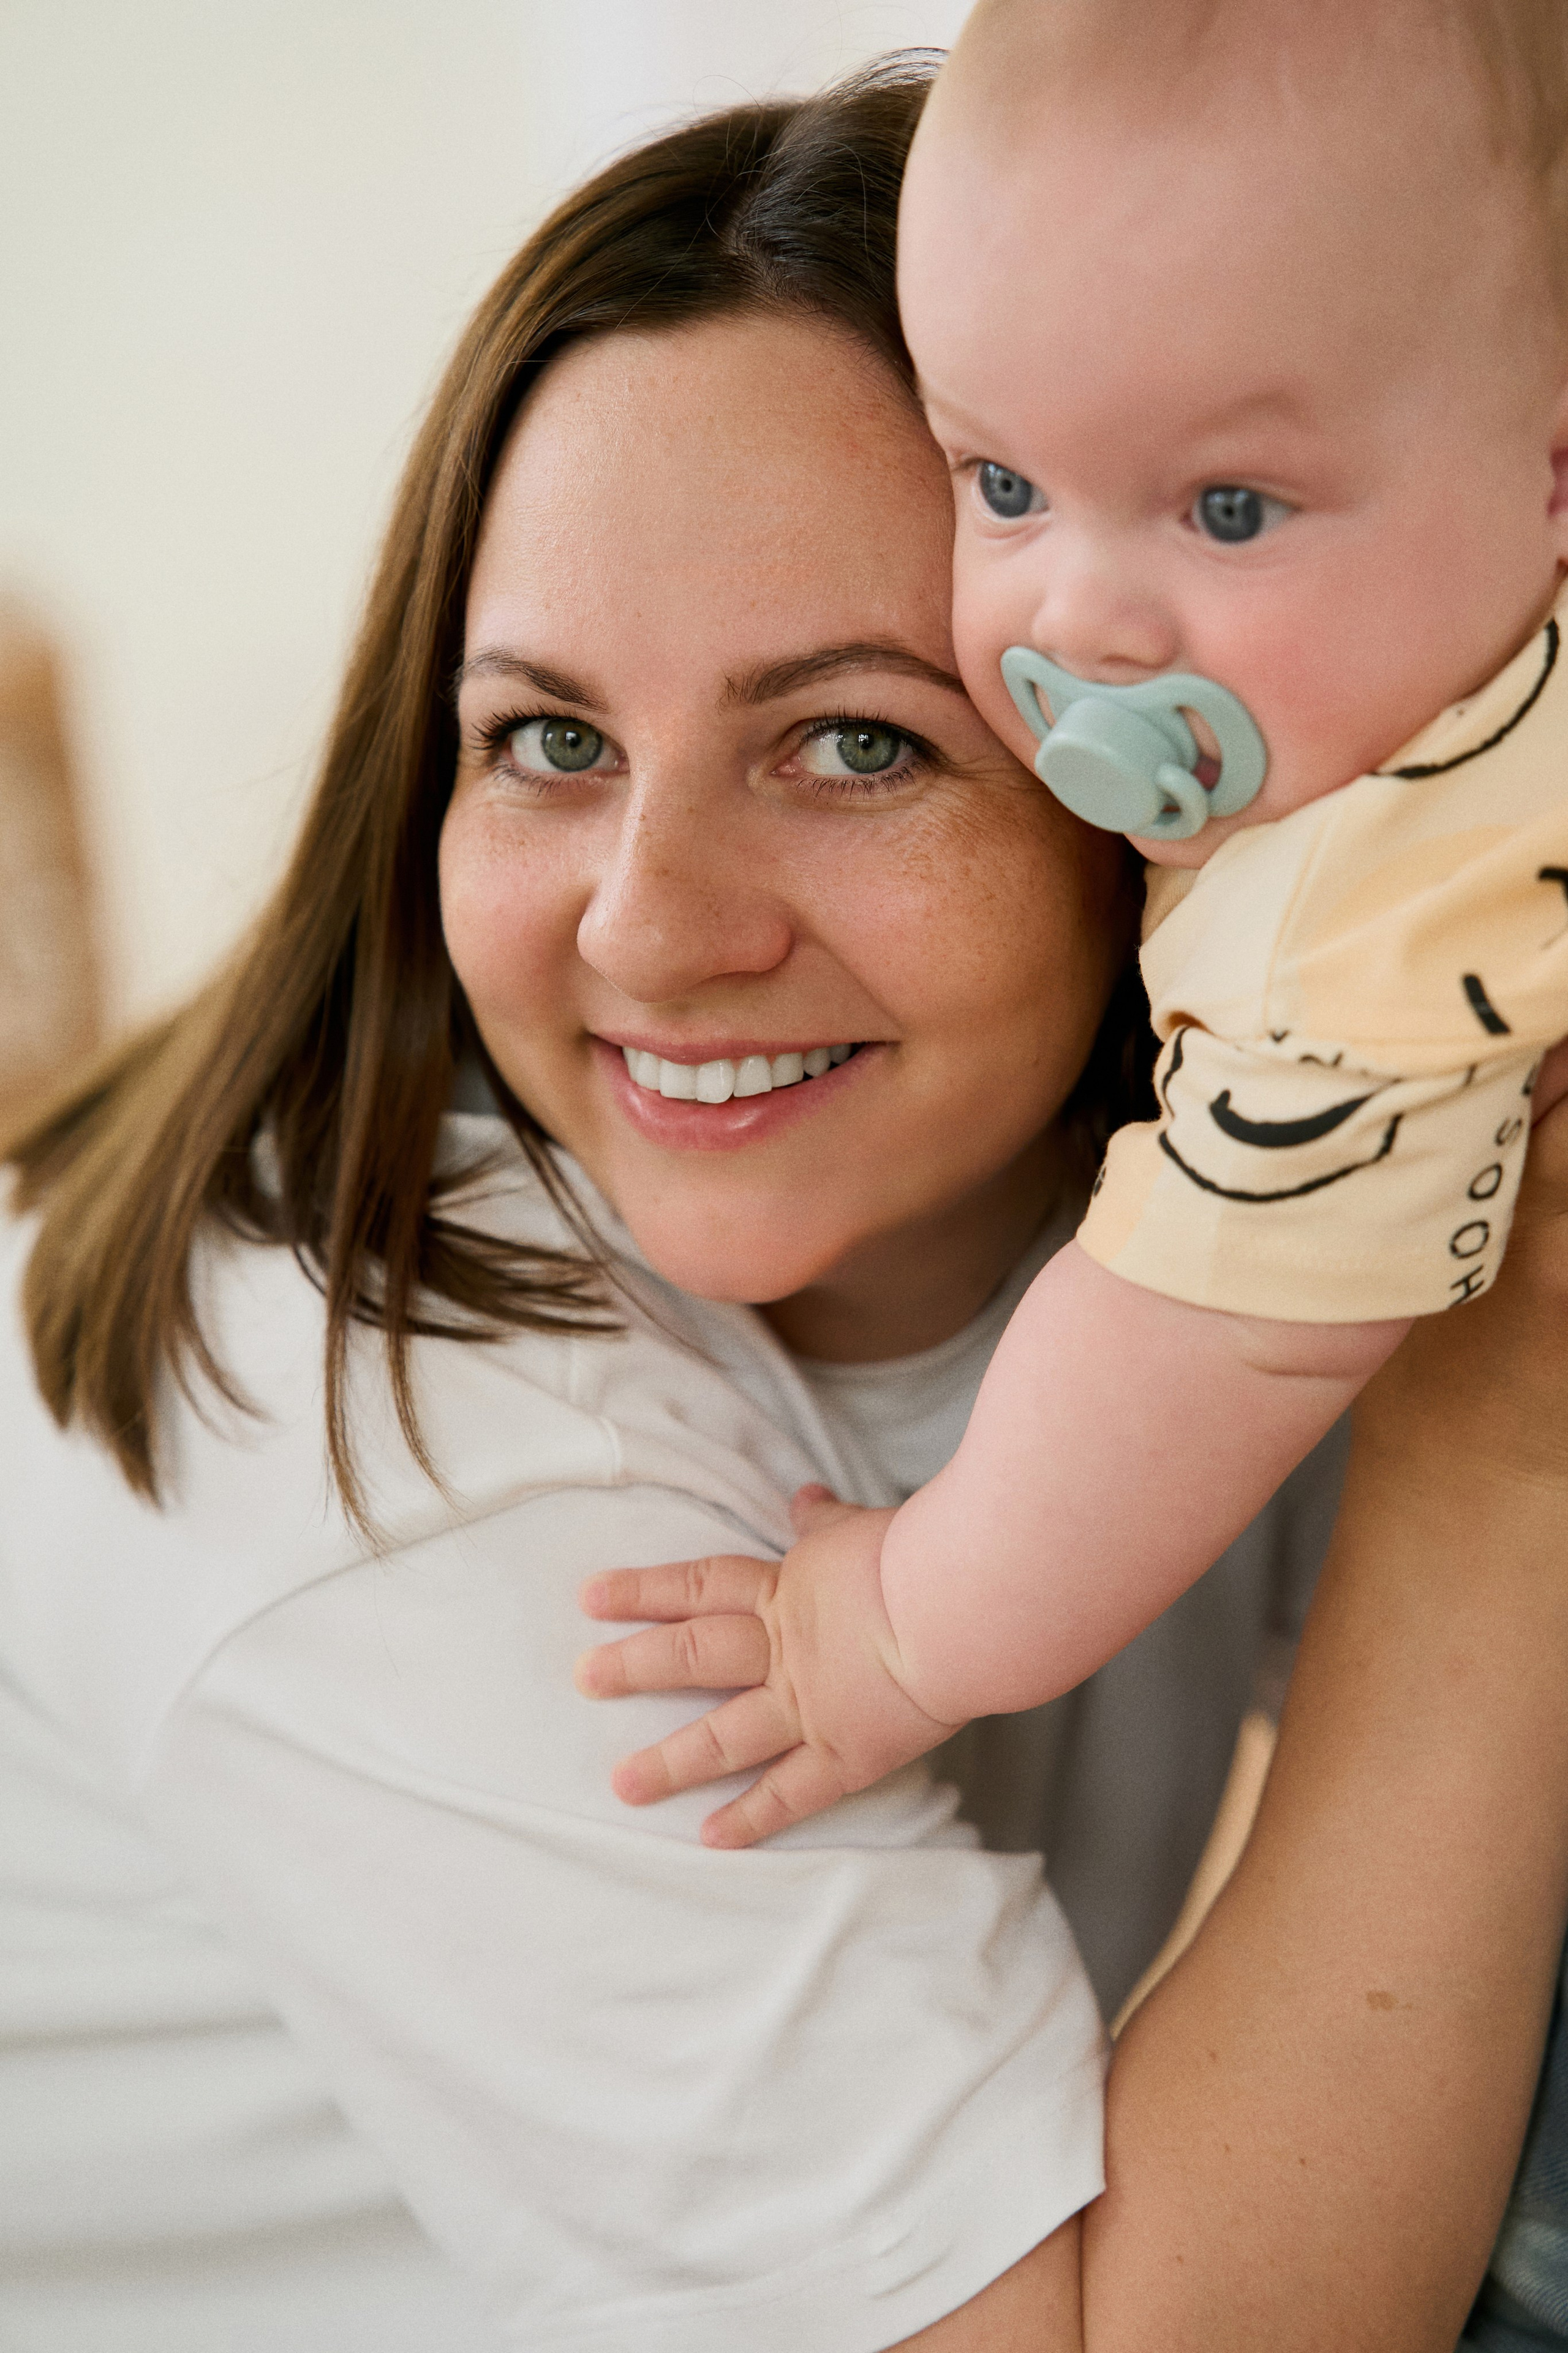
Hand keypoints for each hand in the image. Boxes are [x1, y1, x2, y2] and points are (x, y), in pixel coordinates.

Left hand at [575, 1486, 962, 1847]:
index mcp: (785, 1593)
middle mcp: (784, 1652)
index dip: (644, 1591)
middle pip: (695, 1655)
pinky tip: (710, 1836)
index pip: (700, 1586)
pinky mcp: (846, 1754)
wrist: (960, 1608)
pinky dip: (751, 1817)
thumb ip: (826, 1522)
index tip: (591, 1597)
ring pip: (727, 1735)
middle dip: (635, 1667)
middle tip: (584, 1679)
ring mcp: (810, 1706)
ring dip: (672, 1761)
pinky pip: (790, 1793)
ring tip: (624, 1784)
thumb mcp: (861, 1526)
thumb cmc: (919, 1556)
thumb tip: (803, 1500)